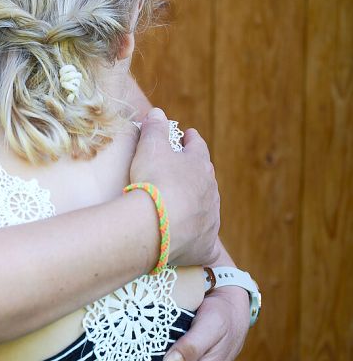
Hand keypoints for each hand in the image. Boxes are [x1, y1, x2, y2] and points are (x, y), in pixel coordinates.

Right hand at [129, 108, 220, 265]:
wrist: (158, 223)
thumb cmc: (154, 181)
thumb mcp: (150, 147)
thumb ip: (154, 129)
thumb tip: (157, 112)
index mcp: (199, 166)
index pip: (198, 148)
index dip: (192, 141)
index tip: (190, 135)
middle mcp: (210, 191)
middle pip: (206, 179)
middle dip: (197, 174)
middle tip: (189, 171)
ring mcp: (209, 219)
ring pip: (208, 209)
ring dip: (199, 206)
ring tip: (188, 207)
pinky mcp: (204, 245)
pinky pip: (207, 246)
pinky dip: (204, 245)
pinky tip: (202, 248)